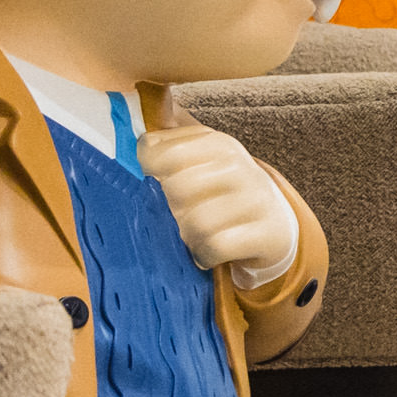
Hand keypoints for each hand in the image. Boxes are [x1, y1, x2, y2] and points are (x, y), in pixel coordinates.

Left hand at [136, 125, 299, 284]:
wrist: (274, 223)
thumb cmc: (220, 194)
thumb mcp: (199, 162)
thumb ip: (164, 148)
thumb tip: (122, 141)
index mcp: (217, 143)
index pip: (156, 151)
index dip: (146, 172)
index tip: (153, 184)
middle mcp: (239, 165)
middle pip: (175, 189)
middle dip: (170, 210)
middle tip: (179, 216)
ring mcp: (256, 199)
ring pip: (195, 223)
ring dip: (188, 237)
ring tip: (195, 236)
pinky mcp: (267, 232)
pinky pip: (215, 247)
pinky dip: (205, 255)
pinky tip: (209, 251)